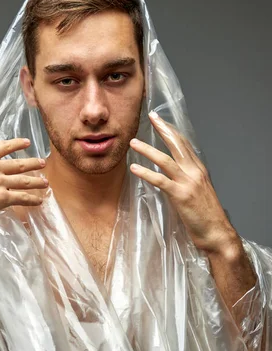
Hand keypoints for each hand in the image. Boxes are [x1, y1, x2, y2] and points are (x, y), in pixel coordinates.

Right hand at [0, 135, 47, 231]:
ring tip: (45, 183)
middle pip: (18, 164)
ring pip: (23, 181)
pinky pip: (21, 198)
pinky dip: (32, 200)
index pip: (3, 147)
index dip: (17, 144)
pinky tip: (39, 201)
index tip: (27, 142)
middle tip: (42, 163)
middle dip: (32, 163)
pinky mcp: (2, 198)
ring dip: (36, 182)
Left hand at [129, 111, 237, 254]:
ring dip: (148, 150)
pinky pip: (160, 180)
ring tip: (133, 143)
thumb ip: (186, 181)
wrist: (217, 233)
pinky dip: (146, 173)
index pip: (184, 144)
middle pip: (177, 144)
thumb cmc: (206, 217)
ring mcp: (188, 183)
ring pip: (166, 160)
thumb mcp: (197, 193)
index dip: (172, 131)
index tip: (160, 120)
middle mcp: (195, 172)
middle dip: (163, 129)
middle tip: (151, 116)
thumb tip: (170, 175)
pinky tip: (134, 169)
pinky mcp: (181, 195)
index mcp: (199, 170)